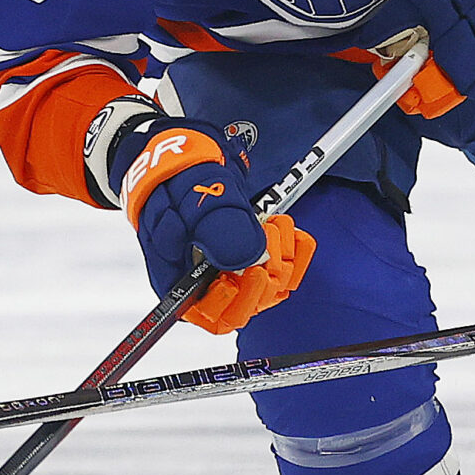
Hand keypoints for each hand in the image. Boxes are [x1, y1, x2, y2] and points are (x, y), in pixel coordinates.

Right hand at [111, 118, 315, 332]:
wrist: (188, 156)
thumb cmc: (178, 181)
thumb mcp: (195, 201)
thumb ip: (218, 232)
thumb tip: (251, 262)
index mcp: (181, 282)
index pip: (213, 318)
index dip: (237, 302)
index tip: (250, 272)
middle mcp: (208, 282)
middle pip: (249, 303)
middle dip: (265, 269)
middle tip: (265, 231)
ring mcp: (234, 270)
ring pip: (271, 285)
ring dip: (281, 253)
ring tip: (273, 221)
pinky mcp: (255, 255)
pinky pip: (286, 268)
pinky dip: (295, 249)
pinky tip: (289, 229)